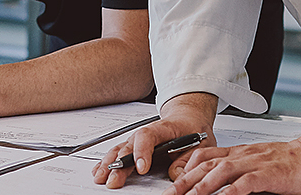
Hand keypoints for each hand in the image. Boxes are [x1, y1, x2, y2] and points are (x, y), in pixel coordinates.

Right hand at [92, 96, 214, 188]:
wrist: (188, 119)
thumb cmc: (193, 129)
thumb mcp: (201, 143)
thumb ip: (188, 159)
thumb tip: (175, 174)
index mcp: (163, 128)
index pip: (147, 136)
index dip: (142, 151)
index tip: (142, 168)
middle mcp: (146, 133)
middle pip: (128, 146)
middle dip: (119, 165)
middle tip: (114, 180)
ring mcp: (137, 140)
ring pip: (119, 150)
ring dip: (109, 164)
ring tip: (101, 177)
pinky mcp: (133, 147)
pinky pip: (117, 154)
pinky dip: (107, 163)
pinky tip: (100, 171)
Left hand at [163, 135, 300, 194]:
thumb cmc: (294, 162)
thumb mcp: (260, 163)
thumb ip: (241, 172)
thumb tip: (222, 187)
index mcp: (241, 153)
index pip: (206, 157)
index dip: (186, 170)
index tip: (173, 184)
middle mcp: (245, 156)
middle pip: (208, 165)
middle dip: (186, 181)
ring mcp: (258, 163)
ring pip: (223, 171)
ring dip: (203, 186)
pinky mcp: (272, 174)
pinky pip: (249, 181)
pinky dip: (234, 190)